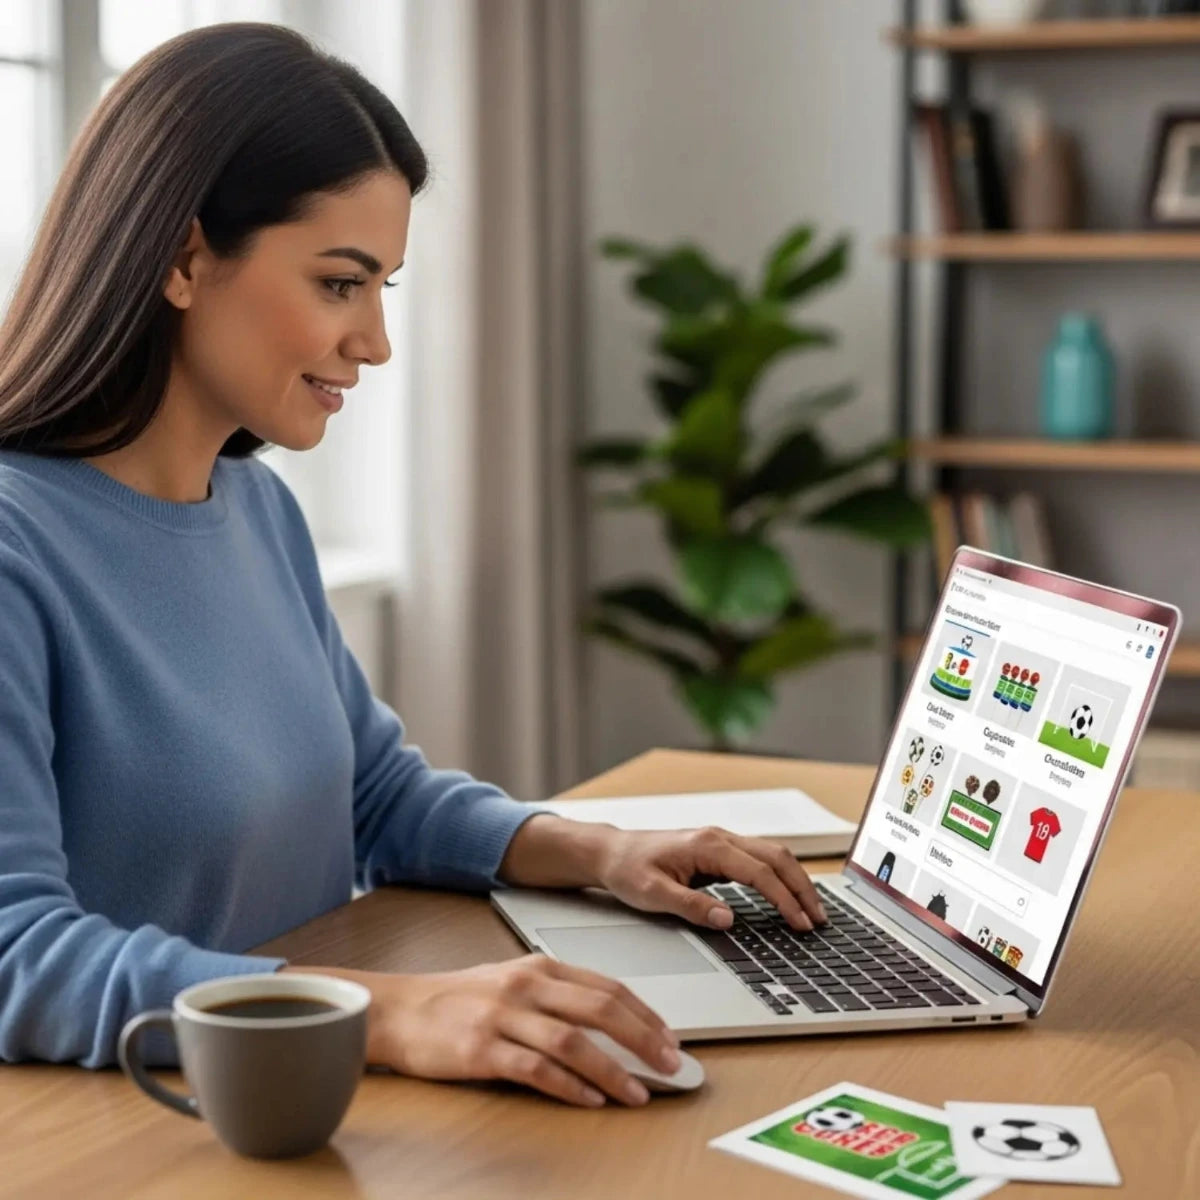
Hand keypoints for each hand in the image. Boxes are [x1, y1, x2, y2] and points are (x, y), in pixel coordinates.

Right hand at [290, 957, 680, 1107]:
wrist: (399, 1010)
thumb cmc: (457, 999)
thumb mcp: (511, 982)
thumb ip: (556, 995)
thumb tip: (610, 1022)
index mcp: (538, 968)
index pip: (606, 987)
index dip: (644, 1014)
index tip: (669, 1038)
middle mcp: (525, 987)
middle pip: (600, 1009)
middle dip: (643, 1038)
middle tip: (670, 1064)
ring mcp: (503, 1017)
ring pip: (574, 1042)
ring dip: (613, 1070)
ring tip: (638, 1092)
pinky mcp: (482, 1050)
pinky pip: (536, 1070)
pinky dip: (570, 1087)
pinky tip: (590, 1099)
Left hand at [593, 826, 827, 930]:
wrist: (612, 853)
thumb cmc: (628, 870)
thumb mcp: (653, 894)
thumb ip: (691, 906)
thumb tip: (727, 919)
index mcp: (708, 845)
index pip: (760, 872)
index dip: (784, 899)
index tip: (801, 922)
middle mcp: (720, 838)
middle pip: (777, 857)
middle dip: (802, 888)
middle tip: (819, 920)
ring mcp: (722, 842)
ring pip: (773, 855)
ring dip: (795, 881)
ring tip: (811, 912)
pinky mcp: (720, 852)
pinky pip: (760, 861)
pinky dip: (781, 878)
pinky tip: (788, 897)